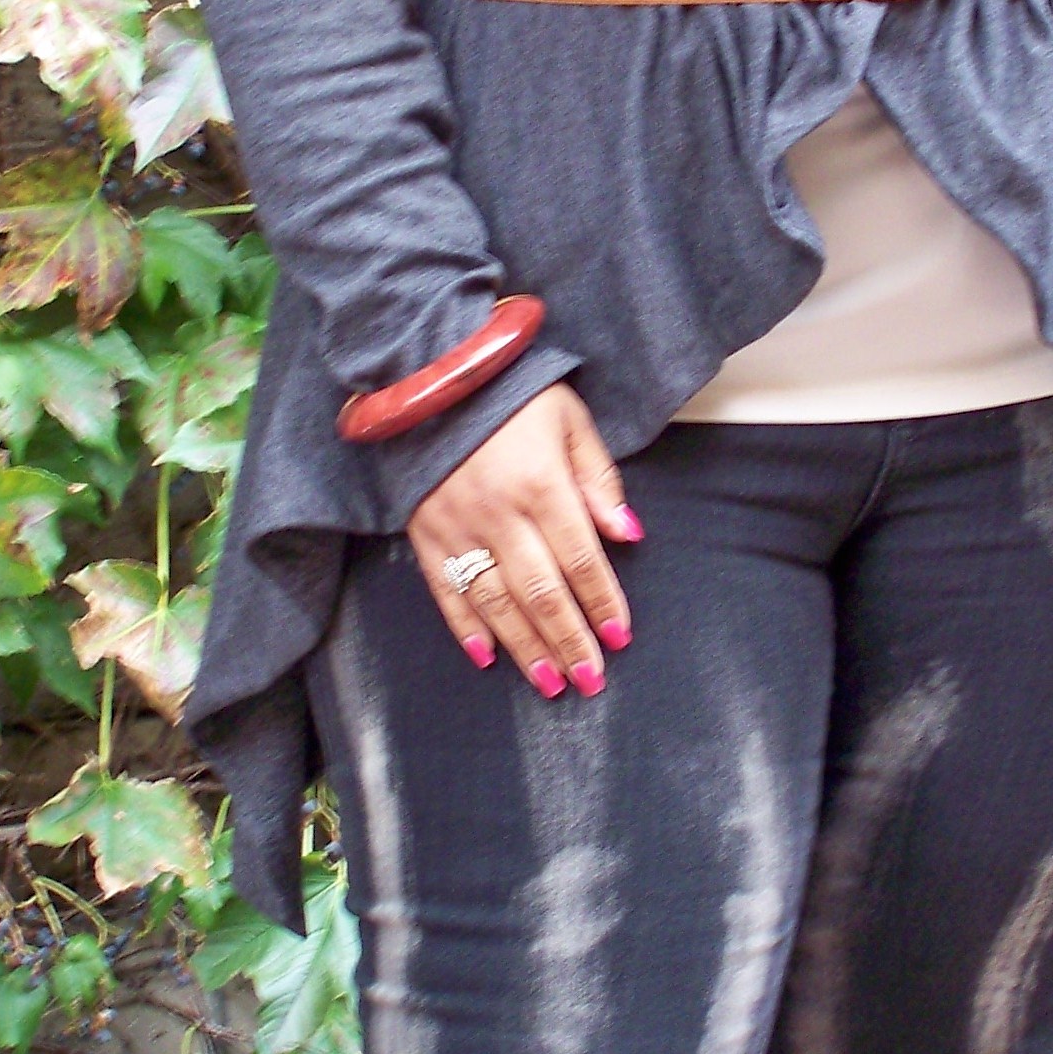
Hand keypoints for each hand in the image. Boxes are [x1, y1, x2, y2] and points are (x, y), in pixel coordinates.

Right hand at [407, 383, 636, 698]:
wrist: (428, 371)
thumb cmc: (510, 394)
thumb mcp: (568, 419)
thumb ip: (598, 478)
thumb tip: (628, 533)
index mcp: (542, 484)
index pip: (581, 558)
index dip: (602, 601)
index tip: (619, 637)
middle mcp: (500, 513)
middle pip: (542, 592)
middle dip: (569, 641)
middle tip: (590, 680)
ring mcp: (458, 526)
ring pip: (496, 602)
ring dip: (525, 647)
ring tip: (550, 683)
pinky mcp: (424, 532)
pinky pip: (445, 590)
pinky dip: (465, 627)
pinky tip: (486, 657)